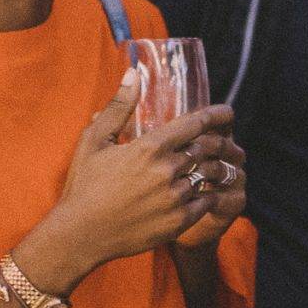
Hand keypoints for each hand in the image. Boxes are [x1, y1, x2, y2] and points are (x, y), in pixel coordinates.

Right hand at [44, 73, 240, 281]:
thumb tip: (133, 73)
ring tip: (209, 168)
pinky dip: (208, 194)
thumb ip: (119, 106)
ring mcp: (175, 199)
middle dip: (213, 143)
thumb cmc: (84, 185)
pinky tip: (202, 192)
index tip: (227, 112)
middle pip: (205, 149)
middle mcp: (167, 171)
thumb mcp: (95, 140)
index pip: (195, 124)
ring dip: (208, 170)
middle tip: (218, 142)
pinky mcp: (179, 222)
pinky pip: (207, 202)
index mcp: (149, 148)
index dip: (215, 115)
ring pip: (206, 176)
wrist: (81, 235)